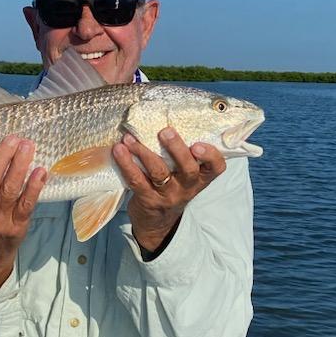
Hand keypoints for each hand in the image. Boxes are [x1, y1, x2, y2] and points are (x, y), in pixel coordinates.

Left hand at [112, 128, 225, 255]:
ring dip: (144, 152)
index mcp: (200, 178)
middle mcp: (187, 188)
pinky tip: (119, 150)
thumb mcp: (185, 175)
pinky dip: (126, 164)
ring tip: (130, 138)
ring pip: (159, 173)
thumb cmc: (172, 186)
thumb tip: (172, 113)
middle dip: (177, 149)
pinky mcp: (147, 199)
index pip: (216, 168)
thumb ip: (184, 153)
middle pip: (188, 170)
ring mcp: (167, 195)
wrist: (157, 224)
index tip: (198, 145)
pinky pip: (136, 180)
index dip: (211, 156)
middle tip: (165, 131)